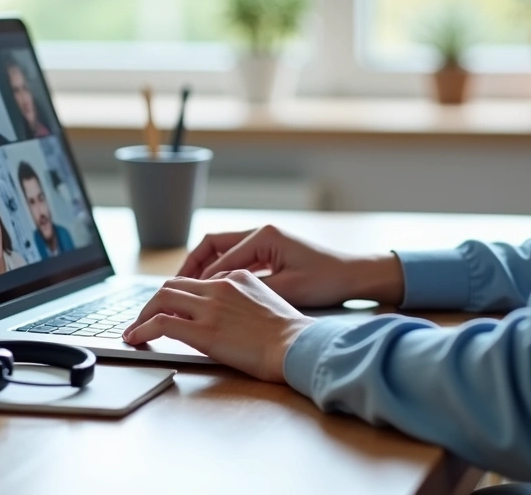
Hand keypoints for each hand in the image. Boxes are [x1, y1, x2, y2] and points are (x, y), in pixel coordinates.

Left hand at [122, 271, 314, 381]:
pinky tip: (135, 339)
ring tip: (134, 330)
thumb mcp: (268, 302)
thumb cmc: (290, 334)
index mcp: (237, 278)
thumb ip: (243, 299)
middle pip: (173, 285)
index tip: (167, 307)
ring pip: (161, 299)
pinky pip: (161, 323)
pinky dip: (142, 329)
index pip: (196, 280)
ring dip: (143, 314)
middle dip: (154, 302)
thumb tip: (226, 311)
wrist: (297, 346)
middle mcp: (220, 287)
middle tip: (144, 318)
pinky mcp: (203, 331)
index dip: (176, 294)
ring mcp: (210, 308)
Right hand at [178, 225, 404, 307]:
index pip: (219, 257)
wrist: (355, 276)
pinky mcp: (270, 252)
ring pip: (223, 253)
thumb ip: (249, 290)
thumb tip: (216, 294)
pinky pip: (236, 260)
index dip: (200, 279)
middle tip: (174, 288)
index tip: (183, 297)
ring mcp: (265, 241)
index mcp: (263, 236)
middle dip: (192, 266)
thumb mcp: (286, 288)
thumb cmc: (327, 280)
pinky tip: (214, 293)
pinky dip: (222, 274)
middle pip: (213, 246)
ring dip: (205, 270)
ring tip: (188, 291)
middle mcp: (261, 233)